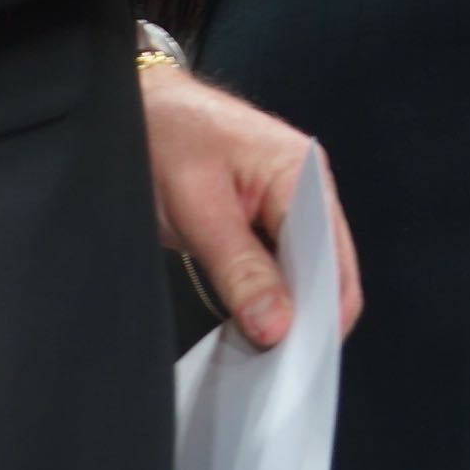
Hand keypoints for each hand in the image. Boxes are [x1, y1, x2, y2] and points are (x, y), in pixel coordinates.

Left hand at [142, 65, 360, 350]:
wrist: (137, 104)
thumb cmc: (164, 139)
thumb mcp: (198, 209)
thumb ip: (241, 268)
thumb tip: (279, 328)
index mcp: (301, 174)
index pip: (332, 263)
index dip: (318, 315)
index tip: (289, 363)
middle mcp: (306, 187)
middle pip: (326, 271)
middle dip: (303, 318)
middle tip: (267, 365)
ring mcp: (287, 200)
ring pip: (304, 272)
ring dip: (283, 309)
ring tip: (255, 350)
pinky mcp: (264, 214)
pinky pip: (280, 263)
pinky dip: (267, 295)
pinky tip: (246, 321)